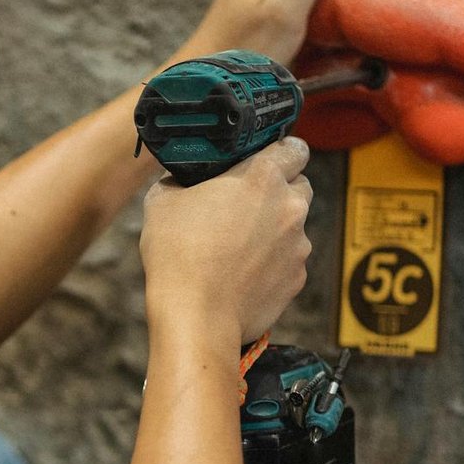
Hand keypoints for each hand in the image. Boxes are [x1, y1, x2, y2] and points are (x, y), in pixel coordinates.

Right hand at [139, 137, 312, 354]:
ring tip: (238, 246)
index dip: (282, 152)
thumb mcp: (163, 201)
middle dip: (280, 191)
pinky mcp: (297, 278)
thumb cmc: (178, 255)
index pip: (294, 147)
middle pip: (300, 185)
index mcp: (262, 177)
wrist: (196, 315)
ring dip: (274, 229)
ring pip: (294, 226)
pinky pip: (289, 261)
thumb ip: (181, 181)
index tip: (267, 160)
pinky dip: (272, 262)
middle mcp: (289, 207)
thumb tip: (181, 180)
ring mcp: (298, 245)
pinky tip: (243, 272)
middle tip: (247, 204)